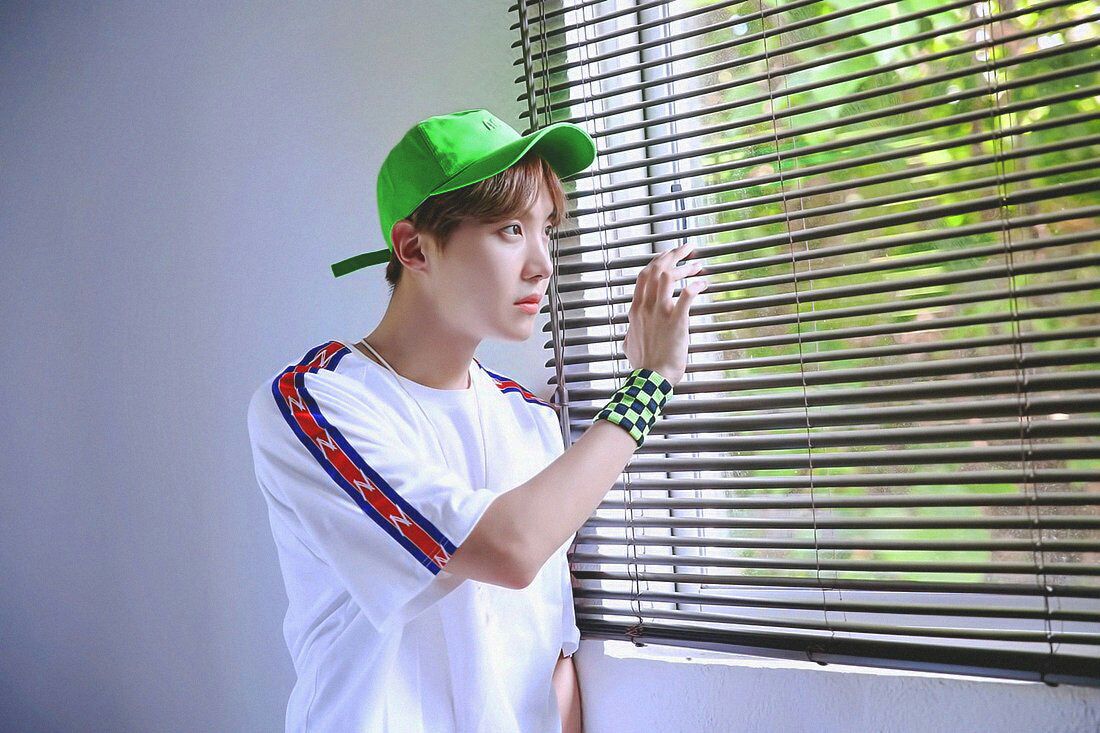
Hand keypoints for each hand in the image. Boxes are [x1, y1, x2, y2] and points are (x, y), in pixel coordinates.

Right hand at [621, 241, 708, 386]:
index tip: (667, 255)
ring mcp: (660, 313)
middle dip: (671, 254)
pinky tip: (703, 282)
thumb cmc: (643, 365)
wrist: (651, 378)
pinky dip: (695, 285)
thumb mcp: (628, 345)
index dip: (657, 261)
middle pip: (656, 269)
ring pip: (669, 277)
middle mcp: (646, 307)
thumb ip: (629, 334)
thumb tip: (628, 335)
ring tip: (697, 264)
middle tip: (685, 248)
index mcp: (636, 310)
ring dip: (685, 267)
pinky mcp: (677, 321)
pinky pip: (686, 295)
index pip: (643, 276)